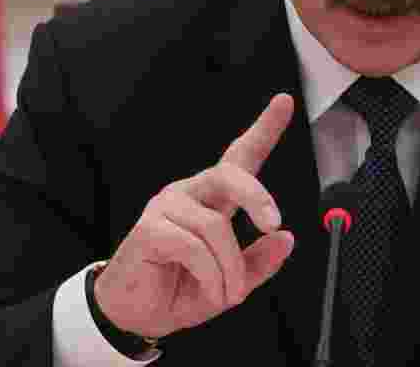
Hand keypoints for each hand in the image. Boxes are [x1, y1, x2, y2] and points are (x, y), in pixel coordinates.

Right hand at [93, 93, 295, 337]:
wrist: (133, 317)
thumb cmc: (178, 290)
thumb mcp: (229, 283)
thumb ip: (257, 263)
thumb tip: (286, 239)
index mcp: (213, 200)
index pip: (240, 157)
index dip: (264, 129)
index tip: (284, 102)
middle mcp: (190, 194)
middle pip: (229, 174)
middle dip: (256, 195)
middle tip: (273, 223)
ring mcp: (167, 208)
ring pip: (215, 226)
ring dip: (231, 268)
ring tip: (230, 294)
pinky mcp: (150, 228)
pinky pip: (194, 248)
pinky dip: (211, 276)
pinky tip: (212, 292)